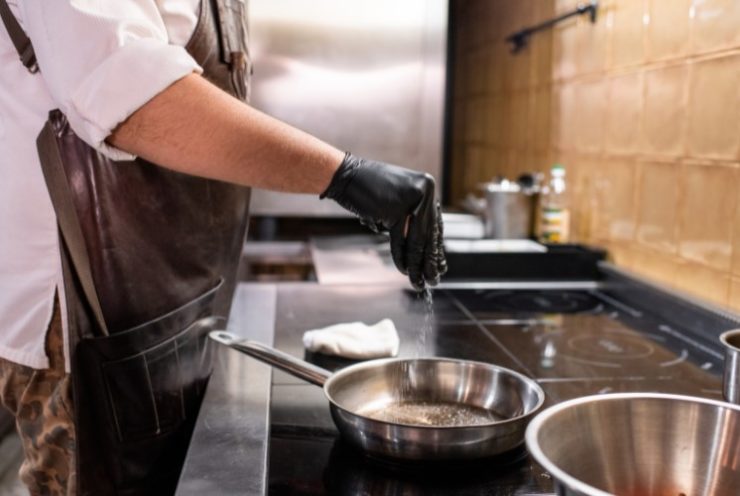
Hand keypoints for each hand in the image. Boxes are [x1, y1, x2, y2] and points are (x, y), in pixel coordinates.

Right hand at [321, 153, 446, 289]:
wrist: (346, 176)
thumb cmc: (369, 190)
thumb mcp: (398, 203)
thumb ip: (413, 220)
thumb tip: (428, 250)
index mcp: (427, 187)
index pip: (435, 225)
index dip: (437, 249)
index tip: (440, 267)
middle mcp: (425, 191)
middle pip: (429, 234)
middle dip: (430, 262)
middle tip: (433, 280)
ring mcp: (412, 199)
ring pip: (417, 241)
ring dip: (417, 265)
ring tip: (419, 282)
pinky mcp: (397, 209)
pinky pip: (400, 241)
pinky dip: (401, 257)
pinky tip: (404, 271)